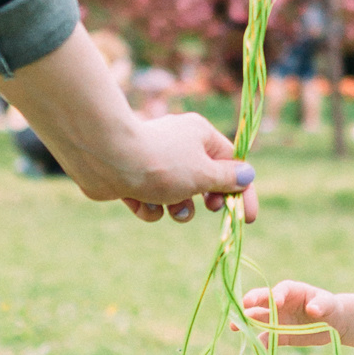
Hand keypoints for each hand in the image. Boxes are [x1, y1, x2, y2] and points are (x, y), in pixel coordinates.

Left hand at [115, 114, 257, 227]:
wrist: (106, 160)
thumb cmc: (162, 164)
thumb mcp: (204, 174)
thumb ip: (227, 179)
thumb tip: (247, 175)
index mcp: (201, 135)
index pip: (232, 164)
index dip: (243, 191)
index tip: (247, 219)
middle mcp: (179, 145)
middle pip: (204, 180)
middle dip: (206, 199)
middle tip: (208, 207)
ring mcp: (155, 162)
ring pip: (177, 195)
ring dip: (177, 207)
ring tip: (170, 207)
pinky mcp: (133, 179)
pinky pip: (152, 200)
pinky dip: (149, 207)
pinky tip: (140, 201)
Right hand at [240, 279, 337, 345]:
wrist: (332, 323)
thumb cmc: (330, 307)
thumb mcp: (329, 304)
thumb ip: (321, 305)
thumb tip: (312, 309)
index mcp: (291, 290)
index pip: (279, 290)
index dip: (275, 295)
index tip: (275, 302)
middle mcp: (279, 303)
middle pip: (261, 301)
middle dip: (250, 303)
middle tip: (241, 307)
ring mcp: (277, 319)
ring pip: (258, 319)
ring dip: (246, 322)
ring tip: (234, 327)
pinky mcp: (280, 335)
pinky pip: (267, 338)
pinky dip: (261, 342)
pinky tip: (257, 347)